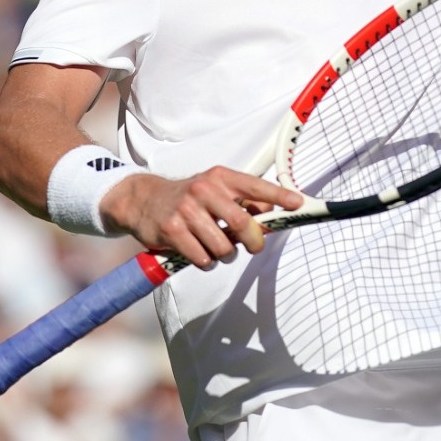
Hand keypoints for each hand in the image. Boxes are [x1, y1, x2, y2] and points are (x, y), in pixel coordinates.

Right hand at [99, 168, 302, 269]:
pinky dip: (206, 262)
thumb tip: (272, 215)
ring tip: (217, 248)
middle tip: (252, 247)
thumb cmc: (188, 197)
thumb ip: (242, 201)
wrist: (143, 199)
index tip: (298, 203)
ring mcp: (187, 210)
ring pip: (223, 247)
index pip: (255, 186)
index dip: (278, 197)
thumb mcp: (215, 189)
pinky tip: (200, 253)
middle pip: (243, 223)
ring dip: (226, 255)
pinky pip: (203, 259)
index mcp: (220, 177)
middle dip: (253, 242)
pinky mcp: (172, 231)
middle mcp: (204, 190)